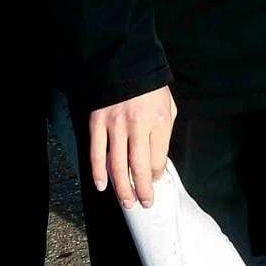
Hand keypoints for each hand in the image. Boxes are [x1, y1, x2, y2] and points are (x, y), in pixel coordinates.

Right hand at [88, 87, 176, 209]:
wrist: (124, 62)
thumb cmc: (150, 87)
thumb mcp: (168, 106)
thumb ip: (164, 133)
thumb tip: (157, 161)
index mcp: (159, 121)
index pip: (158, 159)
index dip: (156, 176)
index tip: (154, 181)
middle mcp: (137, 125)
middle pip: (139, 168)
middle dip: (143, 190)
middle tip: (144, 203)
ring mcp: (115, 125)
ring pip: (117, 165)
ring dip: (122, 188)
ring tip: (127, 202)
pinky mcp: (97, 122)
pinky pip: (97, 152)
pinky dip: (98, 172)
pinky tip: (102, 186)